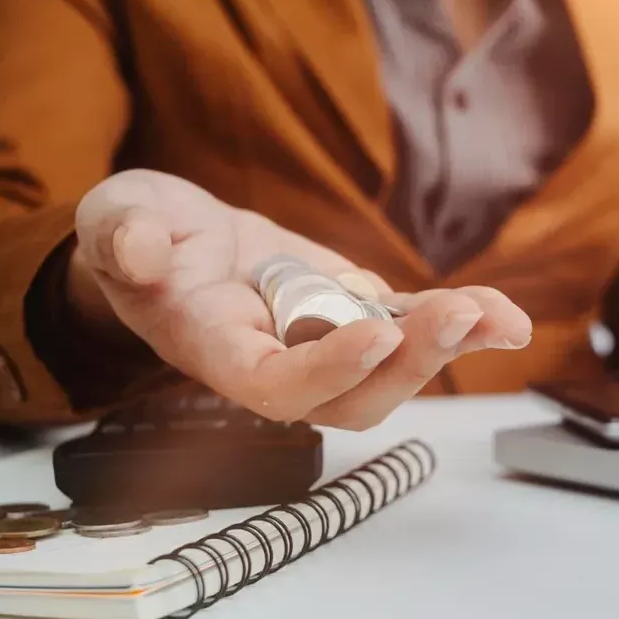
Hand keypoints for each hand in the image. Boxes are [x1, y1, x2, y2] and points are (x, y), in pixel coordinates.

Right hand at [63, 170, 532, 429]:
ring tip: (500, 319)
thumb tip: (138, 248)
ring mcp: (323, 343)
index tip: (373, 334)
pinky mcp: (356, 312)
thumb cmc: (140, 236)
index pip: (274, 386)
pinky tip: (503, 314)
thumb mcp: (114, 219)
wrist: (175, 242)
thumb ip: (120, 235)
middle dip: (407, 365)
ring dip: (449, 348)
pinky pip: (410, 326)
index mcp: (216, 350)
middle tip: (453, 317)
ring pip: (392, 372)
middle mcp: (278, 363)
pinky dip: (459, 323)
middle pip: (350, 398)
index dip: (325, 370)